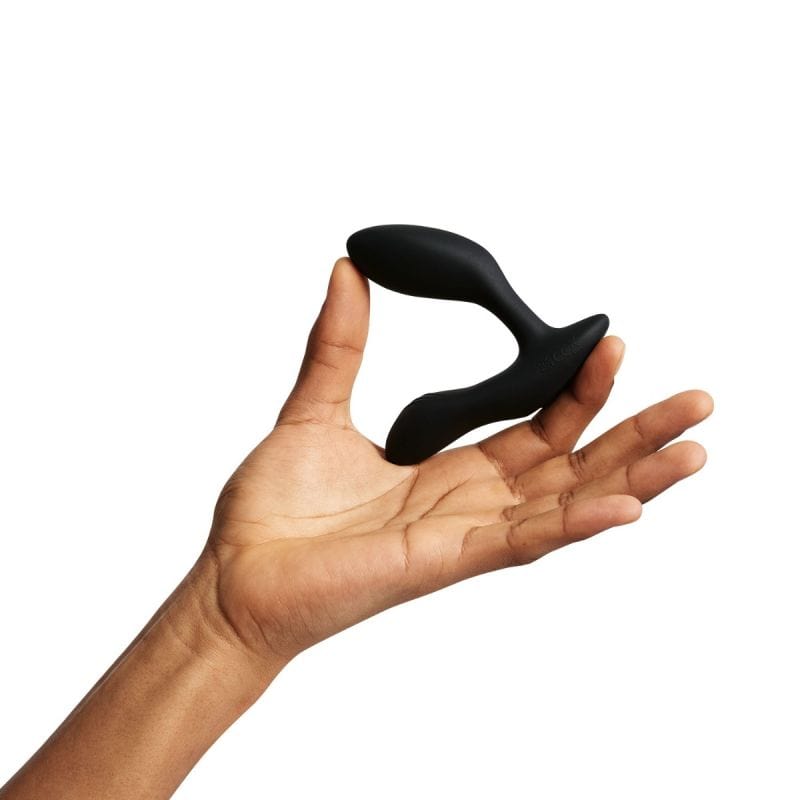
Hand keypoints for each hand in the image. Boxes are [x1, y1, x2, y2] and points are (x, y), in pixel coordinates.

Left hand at [206, 258, 712, 666]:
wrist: (234, 575)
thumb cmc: (275, 511)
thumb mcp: (316, 408)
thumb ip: (341, 344)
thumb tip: (346, 273)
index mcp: (445, 469)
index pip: (534, 428)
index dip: (574, 391)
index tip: (604, 347)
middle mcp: (466, 503)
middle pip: (570, 465)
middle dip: (633, 434)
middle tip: (692, 401)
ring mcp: (461, 535)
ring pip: (565, 504)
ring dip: (632, 478)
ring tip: (692, 448)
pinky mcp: (442, 561)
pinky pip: (522, 542)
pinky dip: (575, 524)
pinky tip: (625, 505)